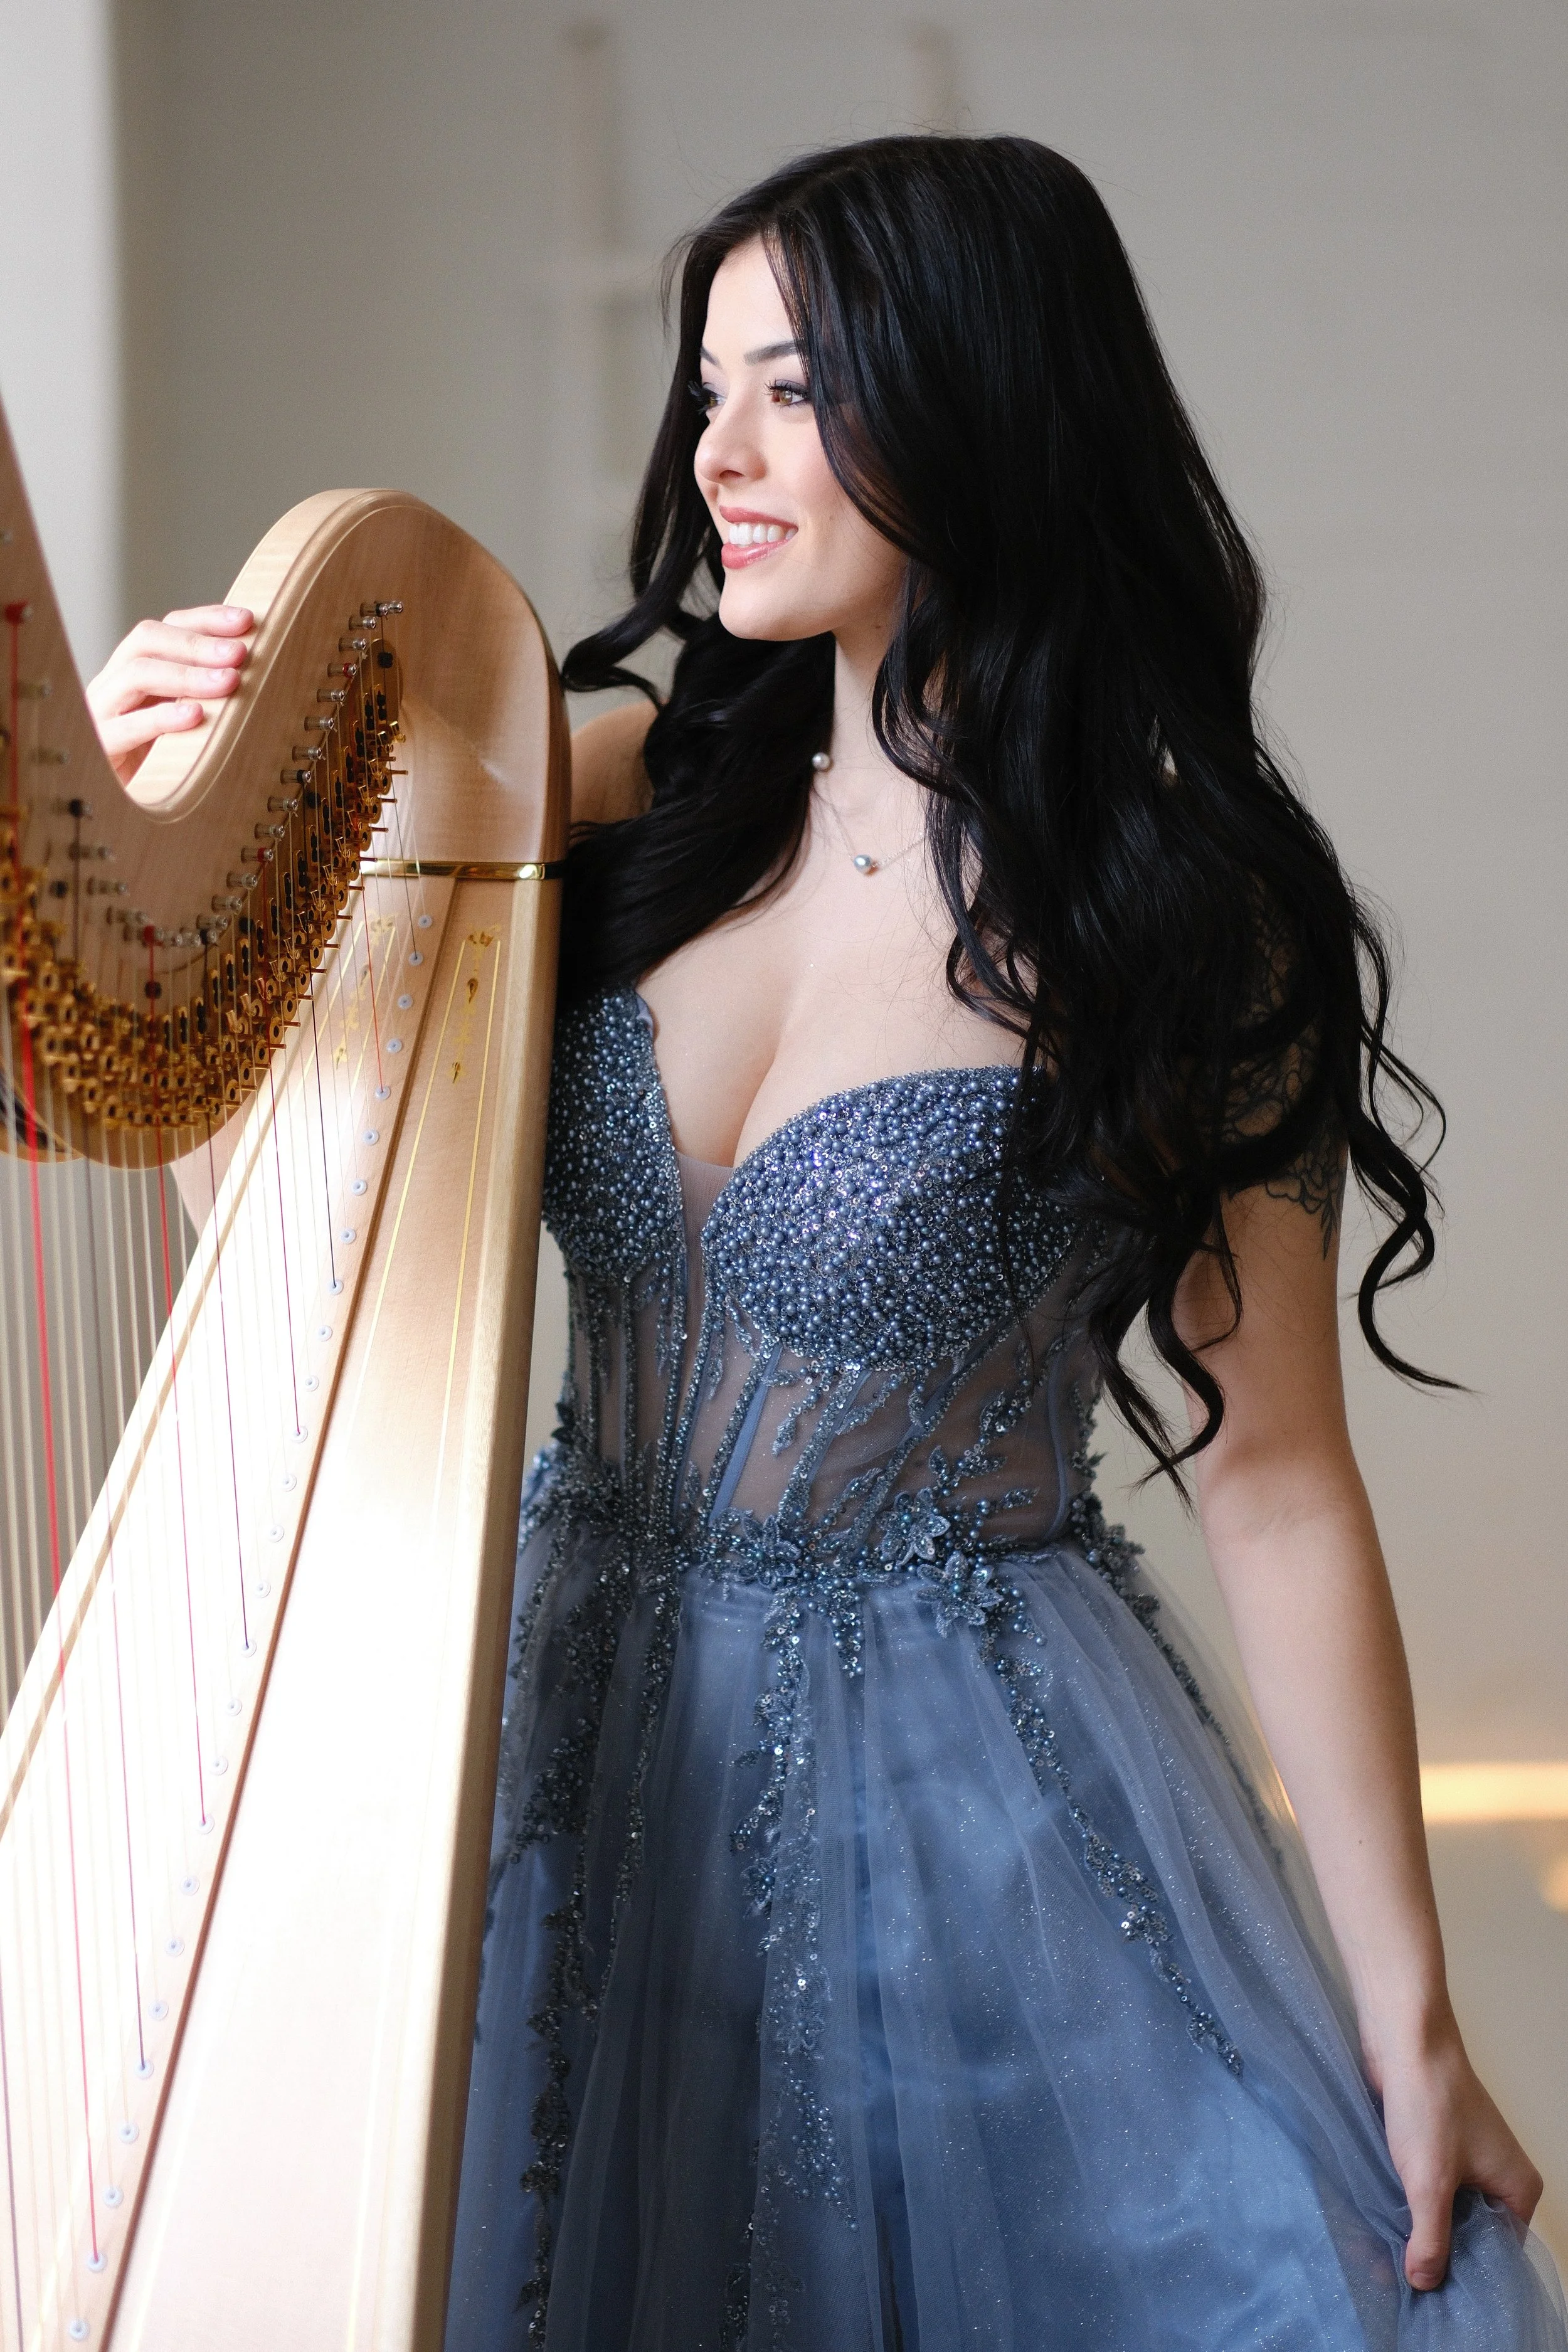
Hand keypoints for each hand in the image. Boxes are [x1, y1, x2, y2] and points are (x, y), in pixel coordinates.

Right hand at [85, 604, 252, 783]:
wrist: (121, 809)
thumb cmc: (157, 763)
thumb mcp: (186, 723)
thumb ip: (205, 696)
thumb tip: (254, 673)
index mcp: (134, 671)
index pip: (166, 628)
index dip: (205, 619)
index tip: (246, 620)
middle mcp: (115, 684)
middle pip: (147, 641)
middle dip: (198, 643)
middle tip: (240, 653)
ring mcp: (102, 712)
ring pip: (136, 674)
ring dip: (187, 674)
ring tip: (228, 681)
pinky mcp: (101, 746)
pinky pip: (127, 726)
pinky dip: (163, 717)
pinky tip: (195, 715)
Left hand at [1370, 2012, 1542, 2288]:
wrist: (1404, 2035)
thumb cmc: (1429, 2102)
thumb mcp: (1430, 2182)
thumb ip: (1431, 2238)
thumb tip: (1425, 2282)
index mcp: (1517, 2189)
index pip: (1499, 2254)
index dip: (1466, 2277)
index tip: (1432, 2300)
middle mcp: (1498, 2174)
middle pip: (1471, 2233)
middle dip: (1436, 2253)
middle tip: (1399, 2282)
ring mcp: (1468, 2157)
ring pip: (1444, 2208)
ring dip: (1415, 2227)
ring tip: (1382, 2257)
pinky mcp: (1435, 2141)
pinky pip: (1425, 2184)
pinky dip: (1406, 2201)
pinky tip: (1379, 2220)